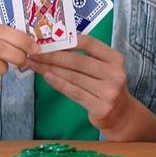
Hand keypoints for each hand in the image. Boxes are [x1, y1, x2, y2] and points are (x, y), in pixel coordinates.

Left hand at [27, 35, 144, 138]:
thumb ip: (88, 58)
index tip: (47, 40)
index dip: (67, 40)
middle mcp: (114, 73)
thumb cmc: (107, 87)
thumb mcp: (105, 69)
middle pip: (77, 60)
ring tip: (34, 64)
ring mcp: (108, 91)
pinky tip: (46, 77)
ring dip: (50, 69)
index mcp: (115, 58)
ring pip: (73, 76)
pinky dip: (58, 83)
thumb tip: (56, 46)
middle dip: (52, 55)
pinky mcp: (100, 107)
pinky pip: (74, 92)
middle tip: (33, 53)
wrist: (122, 115)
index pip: (88, 43)